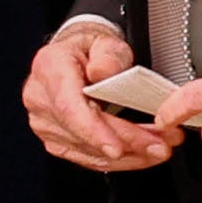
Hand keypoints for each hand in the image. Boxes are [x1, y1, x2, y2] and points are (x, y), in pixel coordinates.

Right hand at [24, 19, 176, 171]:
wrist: (76, 58)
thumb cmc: (90, 50)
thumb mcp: (105, 40)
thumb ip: (108, 54)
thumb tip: (103, 72)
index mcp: (49, 69)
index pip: (68, 107)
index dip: (93, 131)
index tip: (116, 148)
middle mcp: (41, 98)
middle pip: (83, 133)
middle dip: (126, 142)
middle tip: (161, 145)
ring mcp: (45, 123)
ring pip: (87, 151)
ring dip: (128, 154)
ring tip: (159, 148)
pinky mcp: (55, 140)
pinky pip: (87, 158)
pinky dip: (117, 161)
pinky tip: (140, 155)